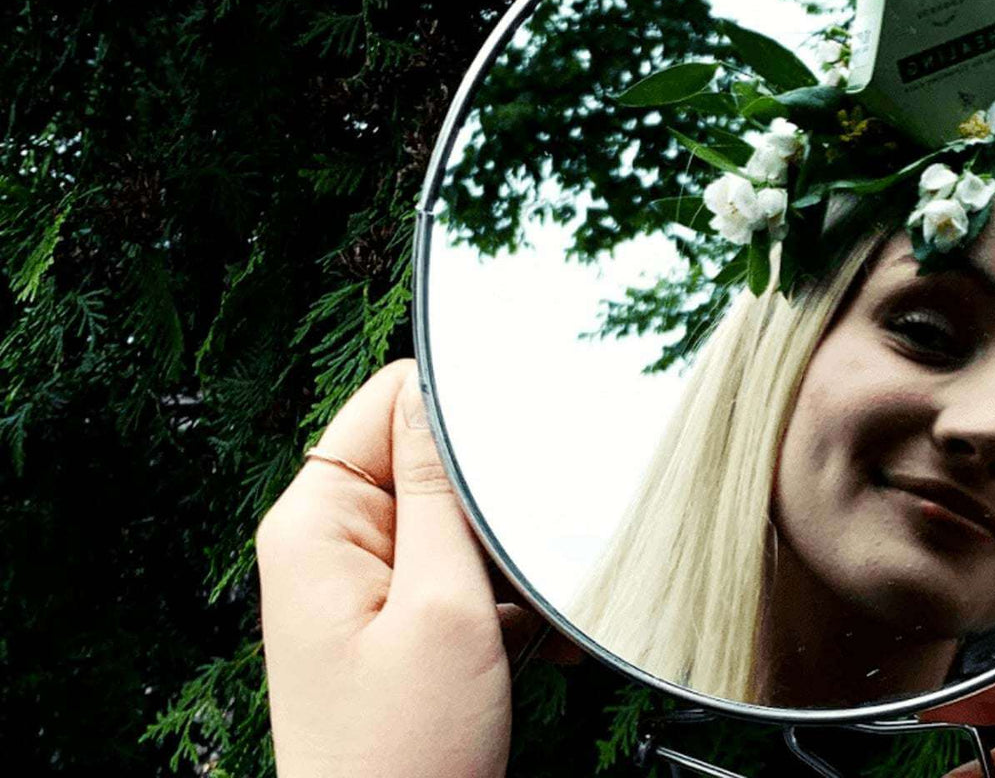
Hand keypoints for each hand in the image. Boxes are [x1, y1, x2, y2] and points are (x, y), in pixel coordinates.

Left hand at [258, 360, 546, 777]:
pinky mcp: (395, 625)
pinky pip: (460, 577)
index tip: (512, 461)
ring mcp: (363, 587)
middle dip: (494, 504)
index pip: (389, 401)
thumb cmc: (401, 759)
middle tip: (525, 563)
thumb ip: (442, 492)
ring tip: (536, 615)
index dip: (460, 416)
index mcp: (317, 524)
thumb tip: (435, 392)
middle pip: (429, 462)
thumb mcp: (440, 609)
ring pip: (456, 523)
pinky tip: (538, 641)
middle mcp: (331, 546)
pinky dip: (506, 602)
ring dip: (509, 561)